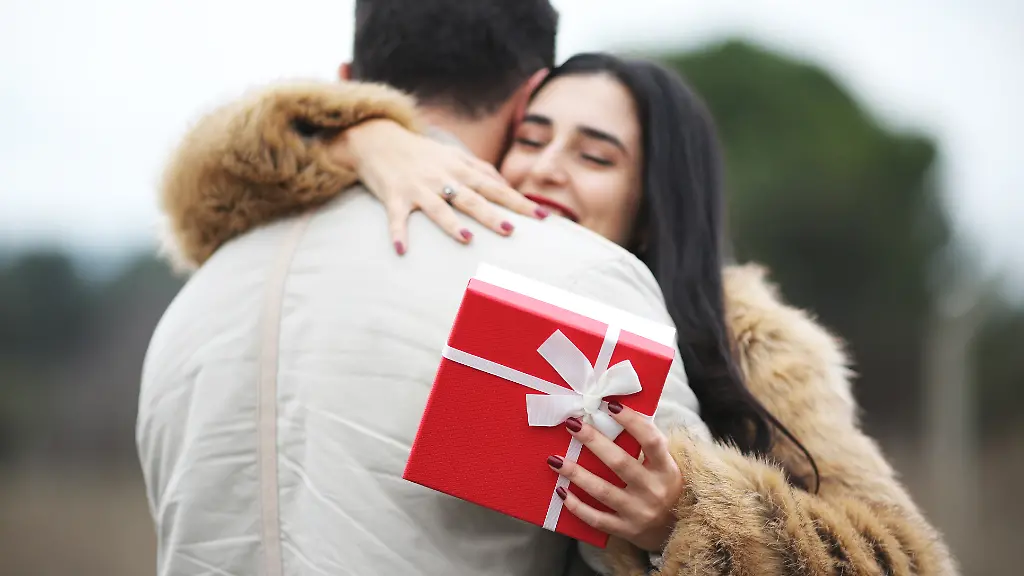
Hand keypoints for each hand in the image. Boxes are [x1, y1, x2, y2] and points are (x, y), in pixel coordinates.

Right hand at [328, 119, 548, 253]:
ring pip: (438, 207)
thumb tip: (506, 185)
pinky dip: (398, 233)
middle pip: (472, 199)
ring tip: (468, 240)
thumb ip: (480, 169)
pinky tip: (402, 250)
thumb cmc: (421, 152)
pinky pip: (397, 217)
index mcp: (460, 170)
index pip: (496, 187)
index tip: (542, 216)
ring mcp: (418, 187)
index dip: (518, 202)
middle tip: (511, 231)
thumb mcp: (454, 156)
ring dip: (452, 224)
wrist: (378, 138)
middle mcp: (443, 178)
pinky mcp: (393, 196)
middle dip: (492, 215)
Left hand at [547, 404, 682, 551]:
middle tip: (572, 424)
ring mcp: (638, 513)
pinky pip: (596, 519)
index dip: (632, 422)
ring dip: (576, 473)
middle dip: (594, 441)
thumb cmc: (664, 487)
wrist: (675, 531)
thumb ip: (648, 443)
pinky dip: (577, 506)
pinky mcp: (625, 530)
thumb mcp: (666, 465)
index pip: (651, 441)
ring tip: (555, 459)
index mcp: (666, 470)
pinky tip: (561, 491)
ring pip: (603, 491)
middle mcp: (653, 491)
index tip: (609, 405)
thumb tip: (616, 411)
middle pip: (620, 463)